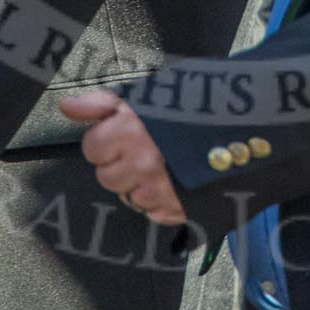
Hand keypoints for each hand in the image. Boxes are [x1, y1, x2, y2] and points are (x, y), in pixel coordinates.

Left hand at [61, 90, 186, 224]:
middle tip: (143, 150)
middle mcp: (143, 164)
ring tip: (162, 164)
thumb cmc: (190, 110)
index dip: (104, 141)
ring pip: (129, 196)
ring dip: (140, 184)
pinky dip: (160, 201)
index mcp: (132, 132)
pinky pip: (153, 212)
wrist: (241, 127)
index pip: (92, 149)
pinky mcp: (178, 209)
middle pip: (106, 177)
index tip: (120, 136)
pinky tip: (172, 180)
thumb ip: (101, 103)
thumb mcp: (144, 97)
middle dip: (120, 164)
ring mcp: (160, 190)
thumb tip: (67, 107)